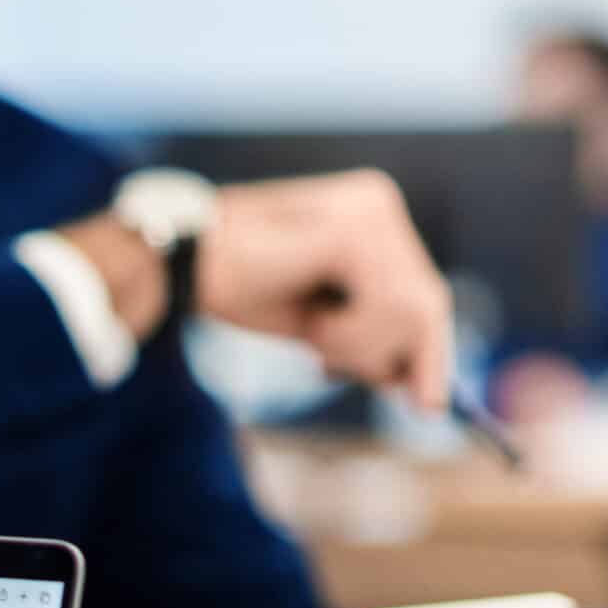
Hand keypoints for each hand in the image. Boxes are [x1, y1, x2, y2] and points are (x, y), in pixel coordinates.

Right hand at [196, 171, 455, 412]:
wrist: (178, 265)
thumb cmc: (236, 288)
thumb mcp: (315, 320)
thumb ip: (367, 338)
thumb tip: (423, 392)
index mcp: (370, 212)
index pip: (422, 287)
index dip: (430, 350)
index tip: (428, 406)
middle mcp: (377, 201)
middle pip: (427, 301)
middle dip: (387, 354)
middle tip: (329, 366)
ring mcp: (368, 212)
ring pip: (413, 310)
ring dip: (359, 345)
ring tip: (311, 336)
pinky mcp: (351, 231)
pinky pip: (384, 306)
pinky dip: (348, 332)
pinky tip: (310, 324)